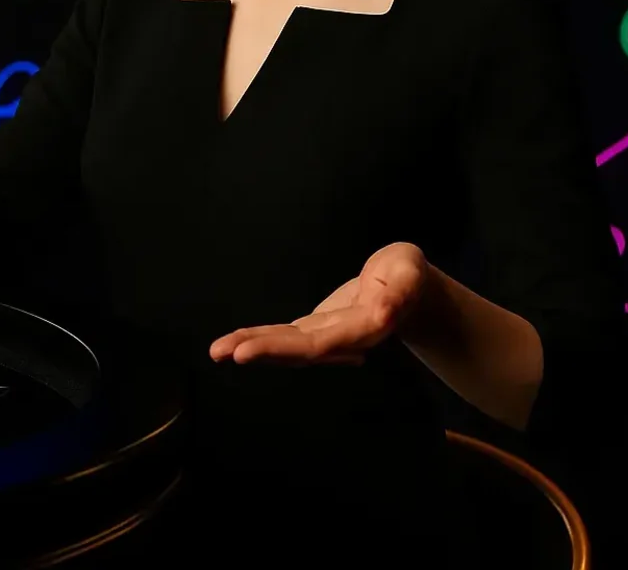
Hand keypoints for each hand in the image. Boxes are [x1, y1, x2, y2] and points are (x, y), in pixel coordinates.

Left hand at [208, 243, 430, 365]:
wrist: (408, 288)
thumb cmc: (408, 275)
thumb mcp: (410, 274)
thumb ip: (400, 293)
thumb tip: (385, 312)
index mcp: (364, 328)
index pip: (321, 343)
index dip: (286, 348)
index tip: (250, 351)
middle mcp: (342, 340)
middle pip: (298, 349)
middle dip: (261, 350)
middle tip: (221, 352)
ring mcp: (326, 336)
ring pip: (287, 346)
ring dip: (253, 347)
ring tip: (217, 351)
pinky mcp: (316, 328)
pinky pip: (285, 336)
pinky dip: (260, 338)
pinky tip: (233, 344)